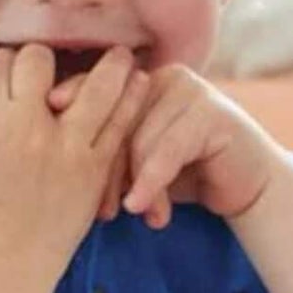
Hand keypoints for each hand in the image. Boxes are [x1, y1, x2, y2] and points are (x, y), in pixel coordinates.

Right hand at [0, 43, 150, 283]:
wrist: (4, 267)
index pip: (1, 66)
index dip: (6, 63)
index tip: (12, 70)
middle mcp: (29, 128)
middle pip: (40, 62)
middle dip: (42, 59)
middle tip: (52, 66)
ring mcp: (67, 148)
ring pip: (95, 87)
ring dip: (108, 65)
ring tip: (121, 55)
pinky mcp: (94, 171)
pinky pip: (119, 126)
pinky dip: (131, 100)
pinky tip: (139, 84)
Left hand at [48, 62, 279, 228]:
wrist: (244, 185)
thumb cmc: (185, 174)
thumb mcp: (138, 162)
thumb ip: (106, 149)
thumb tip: (49, 159)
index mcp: (137, 81)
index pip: (93, 97)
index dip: (72, 131)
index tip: (52, 167)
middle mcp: (161, 77)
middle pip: (114, 120)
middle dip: (104, 171)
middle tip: (101, 212)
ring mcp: (188, 90)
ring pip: (140, 137)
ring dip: (134, 183)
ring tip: (134, 215)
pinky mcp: (211, 112)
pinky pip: (169, 149)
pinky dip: (154, 182)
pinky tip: (147, 210)